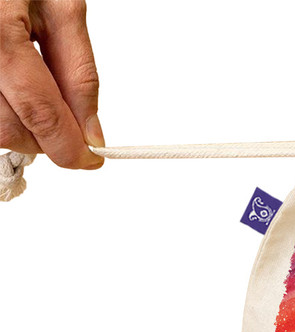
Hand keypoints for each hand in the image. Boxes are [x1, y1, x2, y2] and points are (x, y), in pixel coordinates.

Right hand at [0, 0, 102, 168]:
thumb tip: (91, 132)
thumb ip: (79, 73)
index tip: (92, 159)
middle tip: (68, 126)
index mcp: (0, 33)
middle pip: (9, 129)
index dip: (69, 148)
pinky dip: (4, 109)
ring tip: (37, 94)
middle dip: (46, 140)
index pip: (40, 113)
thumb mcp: (61, 7)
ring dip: (22, 127)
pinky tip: (15, 88)